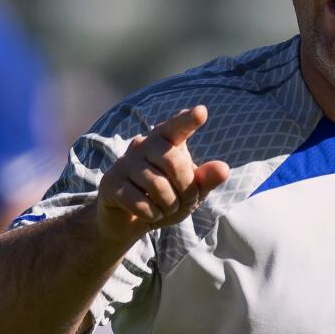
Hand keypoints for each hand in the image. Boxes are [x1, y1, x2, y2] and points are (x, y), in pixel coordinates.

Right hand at [96, 105, 229, 242]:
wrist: (131, 221)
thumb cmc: (165, 199)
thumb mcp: (191, 193)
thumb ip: (206, 180)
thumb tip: (224, 169)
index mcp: (165, 140)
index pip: (177, 126)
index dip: (188, 120)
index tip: (201, 112)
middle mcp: (143, 144)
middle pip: (174, 161)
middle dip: (185, 189)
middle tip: (182, 202)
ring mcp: (124, 162)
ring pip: (157, 185)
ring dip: (169, 206)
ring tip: (166, 208)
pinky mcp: (110, 182)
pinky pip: (139, 202)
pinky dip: (152, 215)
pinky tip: (149, 214)